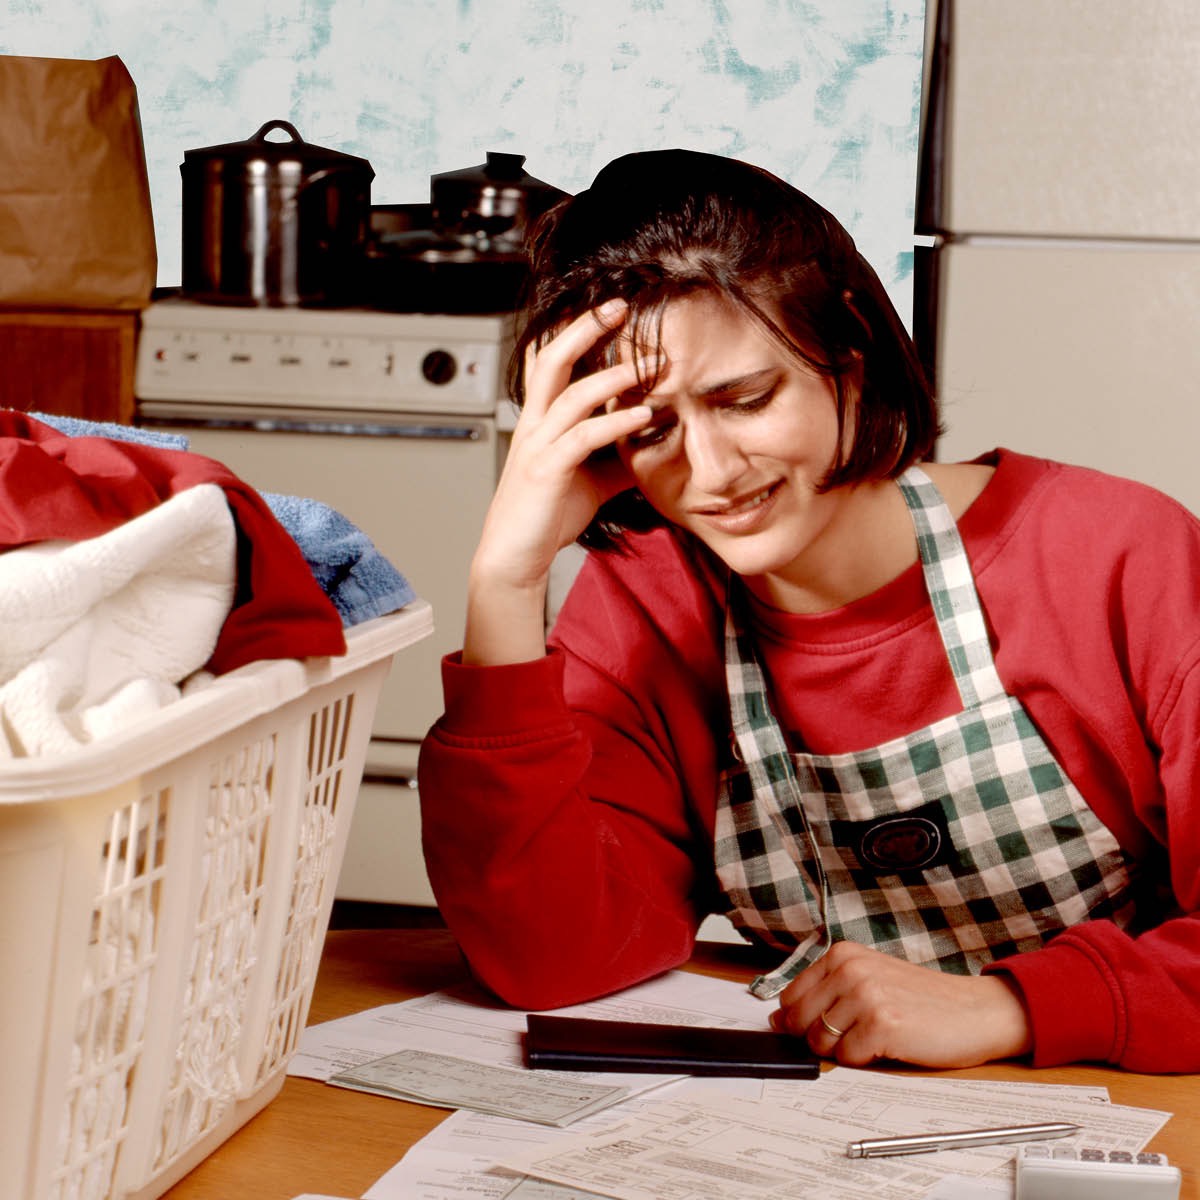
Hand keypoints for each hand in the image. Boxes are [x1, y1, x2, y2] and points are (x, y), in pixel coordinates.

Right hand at [463, 300, 654, 664]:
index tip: (610, 310)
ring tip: (645, 365)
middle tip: (618, 306)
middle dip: (584, 329)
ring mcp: (537, 445)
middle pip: (550, 360)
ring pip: (569, 394)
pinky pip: (583, 437)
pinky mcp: (547, 471)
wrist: (515, 557)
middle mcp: (533, 425)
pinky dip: (615, 423)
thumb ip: (617, 457)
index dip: (574, 331)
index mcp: (539, 421)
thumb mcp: (591, 480)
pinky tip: (644, 417)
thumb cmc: (547, 517)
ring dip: (610, 376)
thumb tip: (656, 446)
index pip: (548, 362)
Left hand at [769, 941, 1032, 1068]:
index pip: (789, 997)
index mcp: (842, 954)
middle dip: (820, 1038)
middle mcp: (850, 969)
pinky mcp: (882, 1023)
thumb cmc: (921, 1000)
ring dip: (844, 1050)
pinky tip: (887, 1045)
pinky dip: (863, 1060)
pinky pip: (846, 1058)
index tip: (821, 1027)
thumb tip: (778, 1020)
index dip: (800, 1021)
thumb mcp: (869, 980)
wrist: (975, 1011)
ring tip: (875, 1036)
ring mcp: (865, 994)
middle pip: (798, 1021)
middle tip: (856, 1034)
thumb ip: (825, 993)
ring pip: (820, 1042)